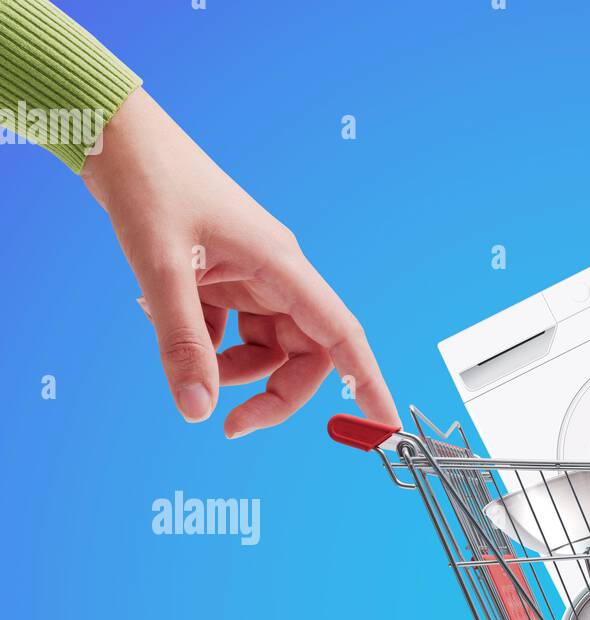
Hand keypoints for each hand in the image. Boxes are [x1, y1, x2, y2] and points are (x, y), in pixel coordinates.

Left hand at [81, 89, 397, 436]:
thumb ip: (182, 344)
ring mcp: (252, 278)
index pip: (342, 336)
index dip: (368, 383)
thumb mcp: (161, 269)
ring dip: (230, 370)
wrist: (118, 136)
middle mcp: (277, 275)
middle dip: (274, 395)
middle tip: (230, 425)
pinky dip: (203, 342)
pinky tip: (157, 312)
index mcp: (281, 267)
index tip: (386, 426)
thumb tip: (198, 412)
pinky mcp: (225, 279)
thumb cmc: (148, 184)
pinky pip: (230, 332)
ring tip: (179, 353)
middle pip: (304, 357)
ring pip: (266, 350)